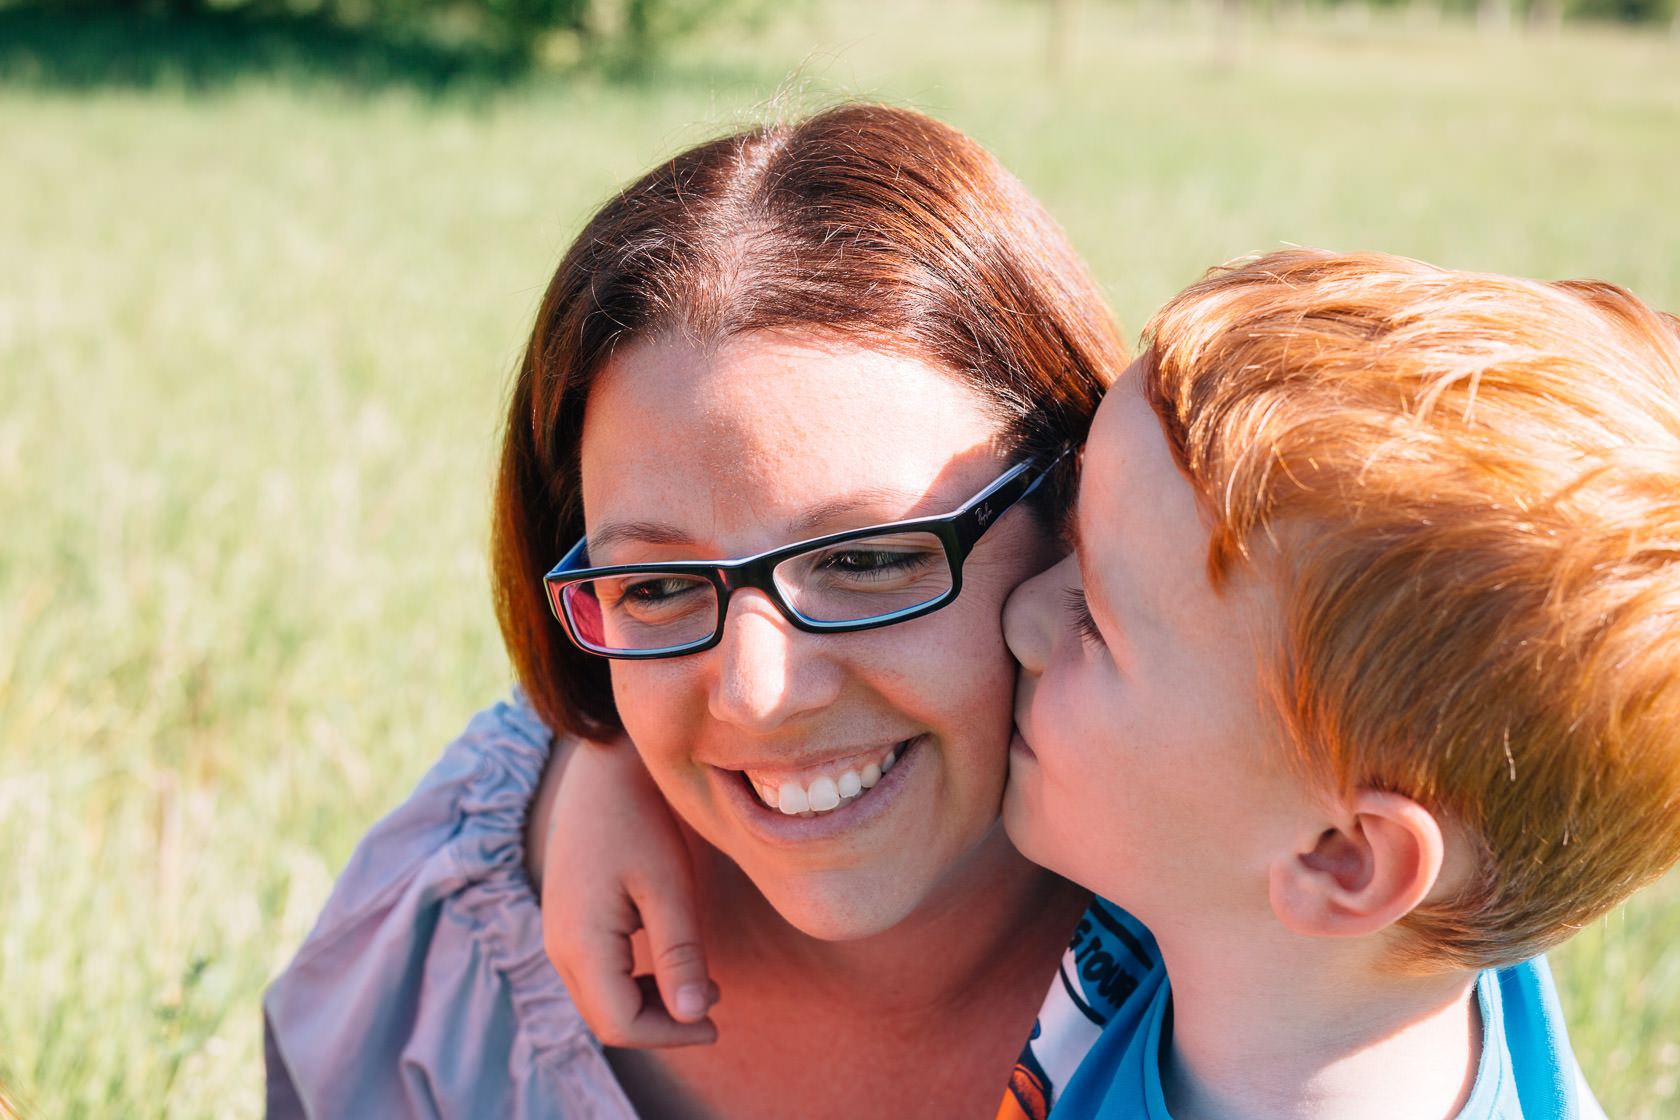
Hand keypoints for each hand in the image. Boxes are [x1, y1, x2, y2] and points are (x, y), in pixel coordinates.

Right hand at [536, 732, 718, 1046]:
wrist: (604, 765)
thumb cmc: (642, 818)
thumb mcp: (670, 885)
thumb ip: (680, 953)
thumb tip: (692, 1017)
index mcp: (580, 943)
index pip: (619, 1024)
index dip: (670, 1035)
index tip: (715, 1022)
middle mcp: (558, 946)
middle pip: (605, 1019)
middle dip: (660, 1025)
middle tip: (714, 1009)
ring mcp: (557, 932)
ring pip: (599, 999)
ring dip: (649, 1004)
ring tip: (702, 986)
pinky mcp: (567, 918)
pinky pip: (596, 973)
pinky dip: (634, 982)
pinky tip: (674, 962)